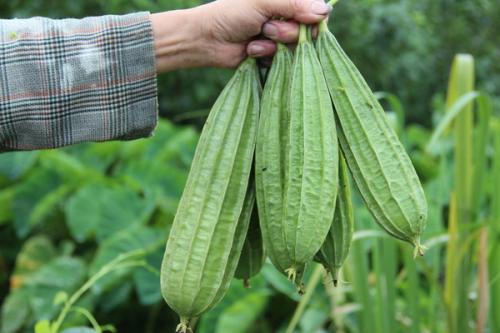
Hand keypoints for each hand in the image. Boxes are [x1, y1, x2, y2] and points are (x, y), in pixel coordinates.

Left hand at [152, 0, 330, 71]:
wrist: (207, 39)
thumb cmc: (231, 14)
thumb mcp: (263, 2)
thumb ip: (294, 4)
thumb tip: (325, 11)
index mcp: (284, 2)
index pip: (314, 9)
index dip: (313, 18)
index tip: (308, 22)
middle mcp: (284, 18)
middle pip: (307, 31)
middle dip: (287, 32)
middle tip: (267, 28)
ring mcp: (278, 38)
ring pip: (295, 47)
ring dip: (274, 45)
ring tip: (255, 40)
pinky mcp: (271, 56)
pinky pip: (282, 61)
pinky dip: (267, 56)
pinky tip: (251, 51)